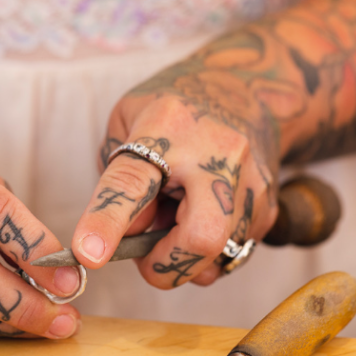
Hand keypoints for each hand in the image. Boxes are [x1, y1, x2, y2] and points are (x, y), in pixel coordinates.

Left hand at [71, 83, 279, 287]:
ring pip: (217, 257)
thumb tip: (124, 239)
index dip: (106, 223)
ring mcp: (250, 182)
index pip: (131, 184)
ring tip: (176, 217)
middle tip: (148, 258)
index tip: (88, 255)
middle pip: (201, 238)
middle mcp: (216, 155)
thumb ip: (118, 182)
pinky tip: (199, 217)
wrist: (246, 88)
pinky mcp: (268, 206)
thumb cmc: (171, 110)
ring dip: (184, 257)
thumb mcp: (126, 124)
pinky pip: (232, 256)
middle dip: (167, 266)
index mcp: (166, 128)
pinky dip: (206, 253)